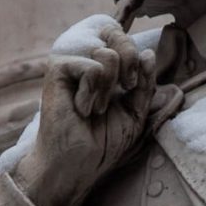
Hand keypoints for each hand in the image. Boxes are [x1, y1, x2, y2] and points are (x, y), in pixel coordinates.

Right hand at [13, 20, 155, 205]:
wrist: (78, 163)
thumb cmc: (104, 141)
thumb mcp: (135, 111)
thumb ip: (144, 83)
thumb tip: (148, 53)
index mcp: (106, 67)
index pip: (130, 43)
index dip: (138, 64)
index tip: (131, 88)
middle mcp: (88, 59)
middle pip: (122, 42)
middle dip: (129, 74)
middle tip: (114, 100)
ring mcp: (72, 62)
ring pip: (108, 55)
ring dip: (108, 90)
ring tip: (94, 108)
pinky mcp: (57, 70)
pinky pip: (92, 68)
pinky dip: (92, 94)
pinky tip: (80, 109)